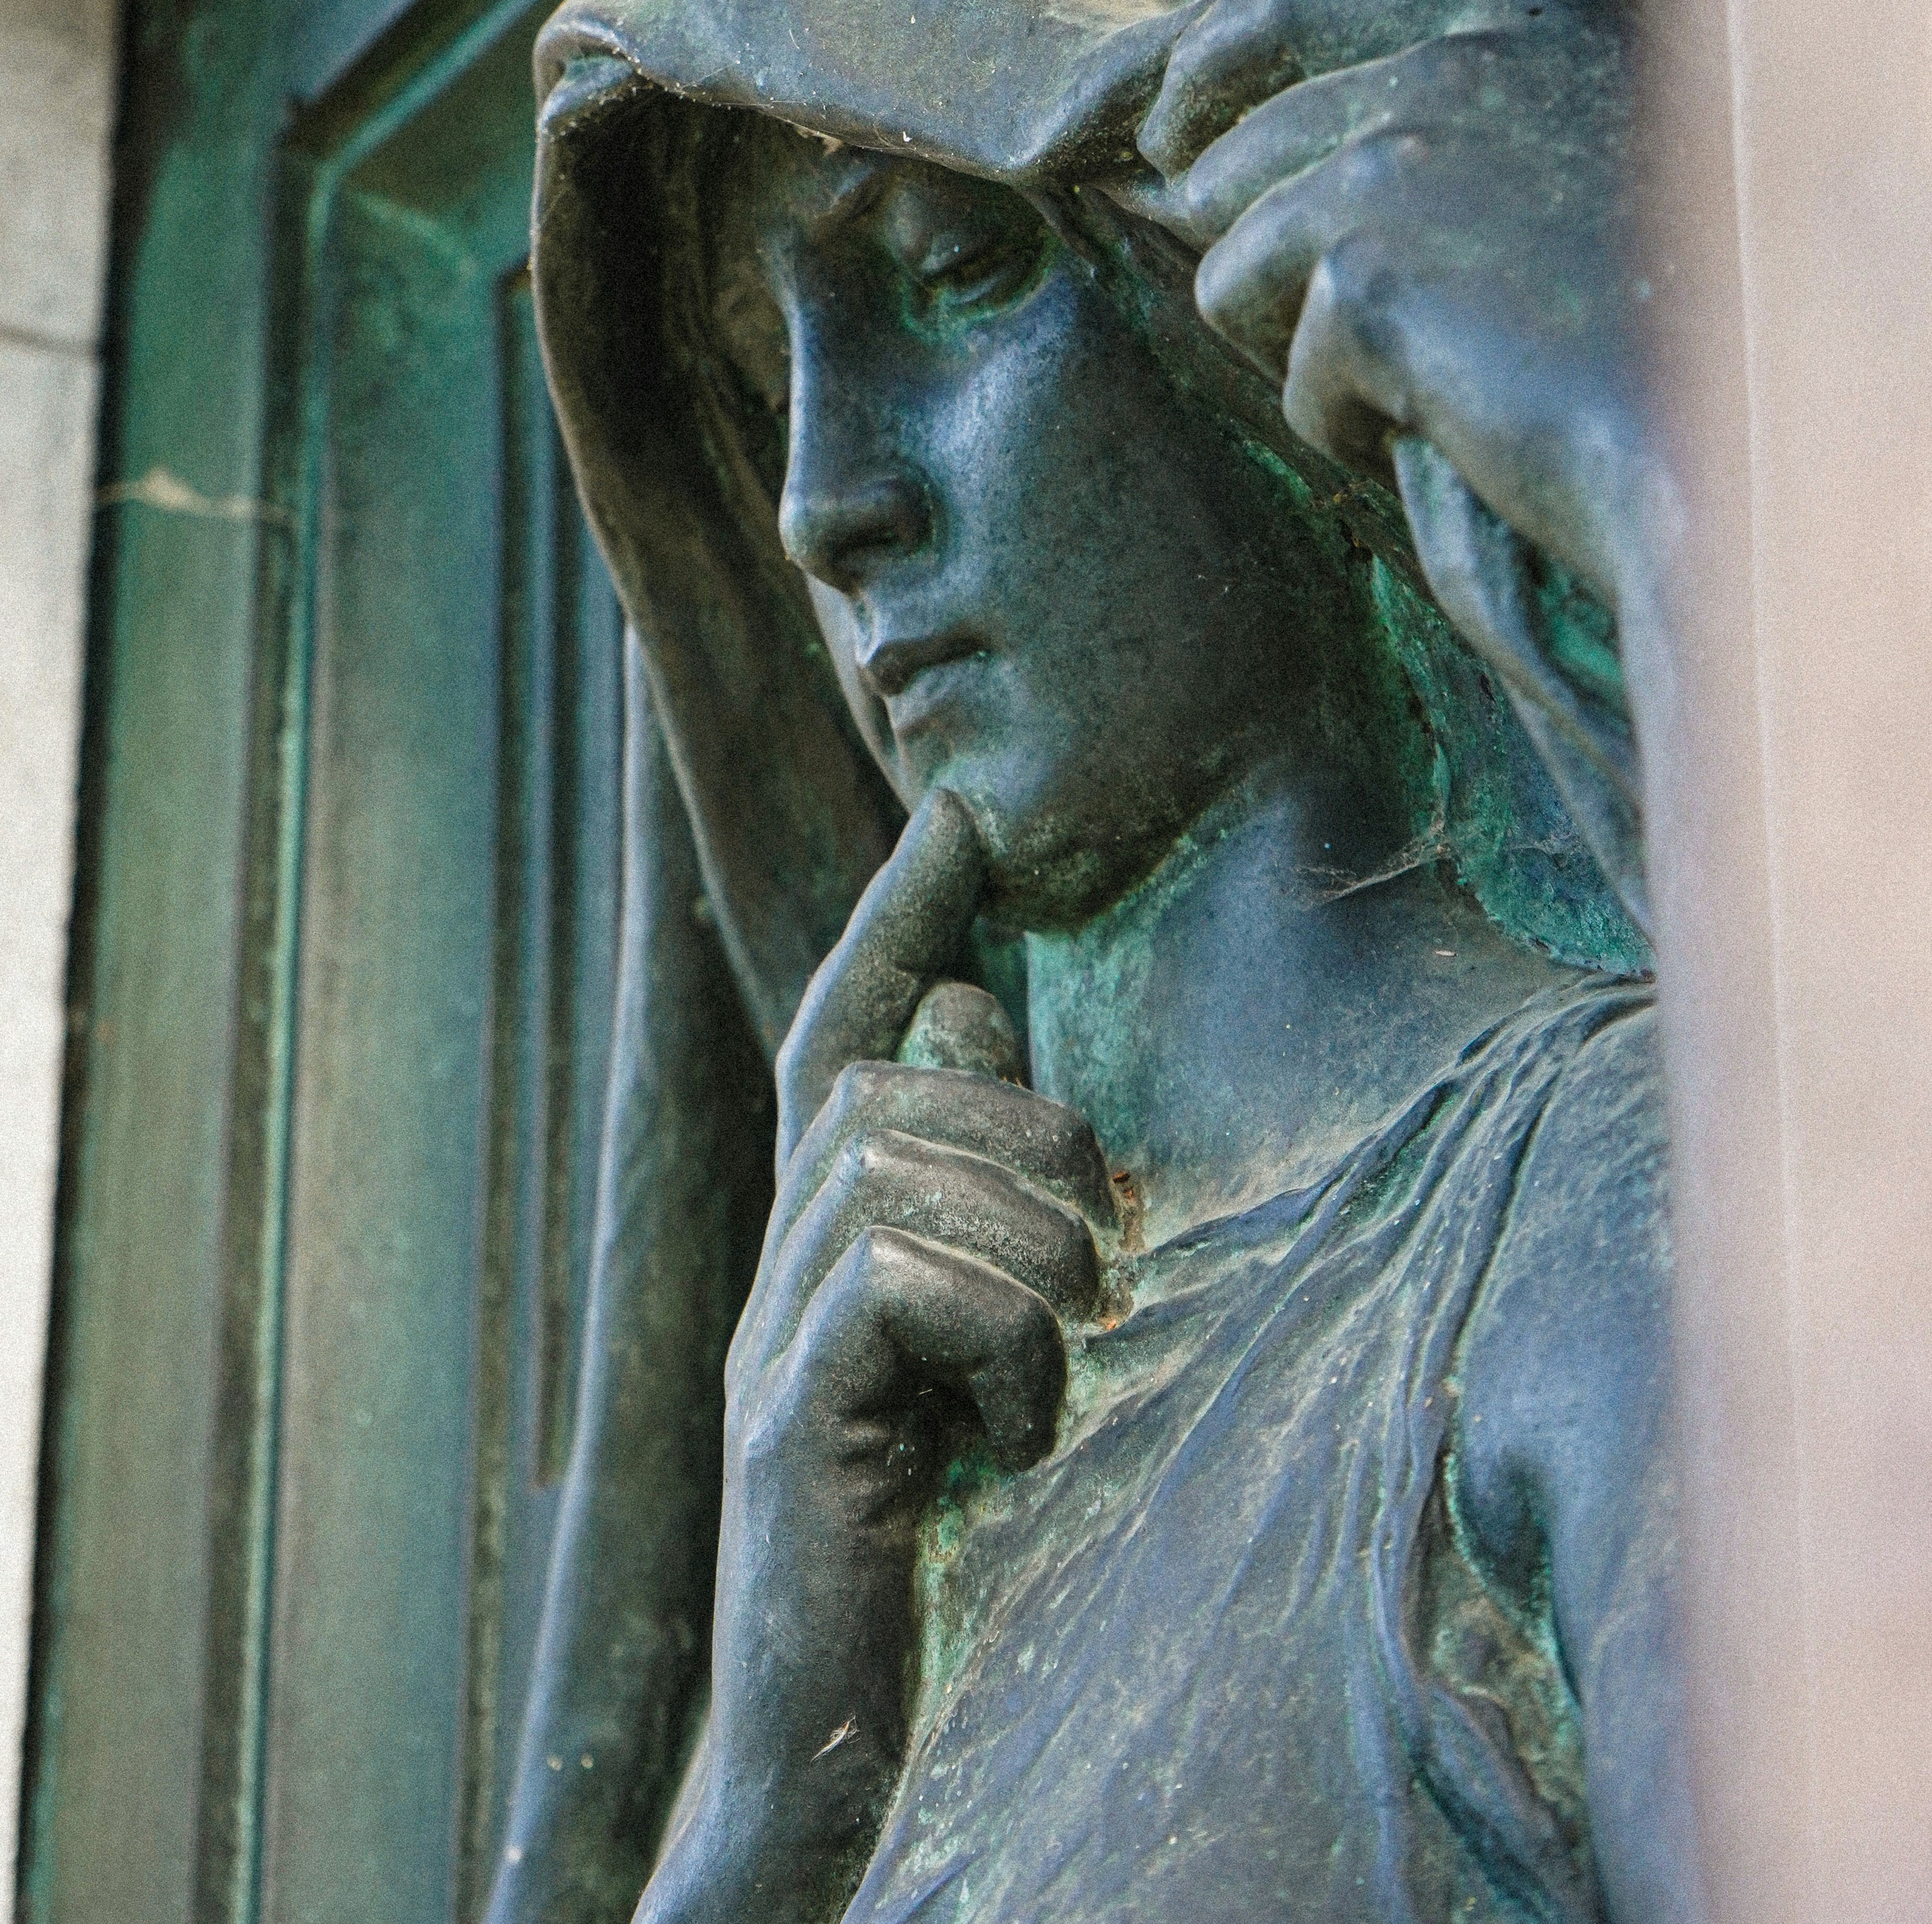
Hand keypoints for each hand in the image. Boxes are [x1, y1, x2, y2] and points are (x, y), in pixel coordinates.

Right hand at [643, 792, 1115, 1923]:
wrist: (843, 1760)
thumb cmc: (948, 1552)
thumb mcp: (987, 1347)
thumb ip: (982, 1200)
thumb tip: (987, 1023)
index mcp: (833, 1244)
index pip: (844, 1026)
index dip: (898, 912)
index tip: (960, 812)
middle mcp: (780, 1271)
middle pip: (892, 1091)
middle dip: (1032, 1142)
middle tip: (1110, 1264)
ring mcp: (770, 1347)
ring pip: (905, 1179)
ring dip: (1034, 1260)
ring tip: (1068, 1364)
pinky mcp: (786, 1429)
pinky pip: (900, 1289)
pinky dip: (1001, 1348)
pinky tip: (1020, 1431)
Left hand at [1136, 0, 1674, 613]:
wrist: (1740, 424)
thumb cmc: (1664, 326)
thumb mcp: (1571, 168)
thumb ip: (1446, 127)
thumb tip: (1237, 161)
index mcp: (1508, 28)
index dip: (1203, 61)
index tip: (1164, 129)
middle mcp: (1446, 70)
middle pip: (1231, 160)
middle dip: (1254, 264)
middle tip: (1352, 339)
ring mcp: (1400, 160)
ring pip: (1235, 272)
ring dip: (1307, 350)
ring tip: (1433, 381)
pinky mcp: (1369, 271)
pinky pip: (1291, 373)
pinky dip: (1351, 423)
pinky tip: (1452, 428)